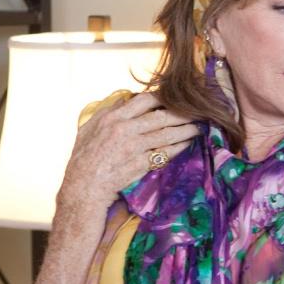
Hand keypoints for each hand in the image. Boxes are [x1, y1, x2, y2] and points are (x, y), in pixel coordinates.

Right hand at [58, 91, 199, 214]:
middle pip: (162, 116)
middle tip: (196, 111)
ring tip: (199, 126)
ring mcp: (135, 147)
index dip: (163, 98)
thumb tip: (124, 99)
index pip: (144, 100)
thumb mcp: (88, 128)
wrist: (85, 186)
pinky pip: (166, 153)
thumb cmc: (84, 157)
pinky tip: (188, 143)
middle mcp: (126, 130)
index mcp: (114, 118)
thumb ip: (106, 112)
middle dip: (182, 113)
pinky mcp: (142, 164)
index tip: (174, 99)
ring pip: (168, 134)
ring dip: (186, 129)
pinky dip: (179, 147)